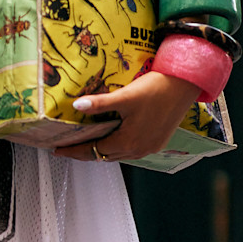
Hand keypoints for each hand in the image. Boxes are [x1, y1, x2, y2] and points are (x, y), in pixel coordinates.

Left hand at [54, 70, 197, 162]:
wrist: (185, 86)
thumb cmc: (156, 89)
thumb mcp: (124, 96)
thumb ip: (100, 104)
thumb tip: (77, 105)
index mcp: (127, 141)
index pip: (93, 151)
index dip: (73, 151)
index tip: (57, 150)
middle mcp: (138, 149)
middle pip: (104, 156)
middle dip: (85, 151)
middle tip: (68, 146)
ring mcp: (149, 148)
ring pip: (118, 155)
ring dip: (102, 150)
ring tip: (87, 142)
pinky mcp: (157, 142)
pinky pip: (131, 150)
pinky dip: (118, 147)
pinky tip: (113, 137)